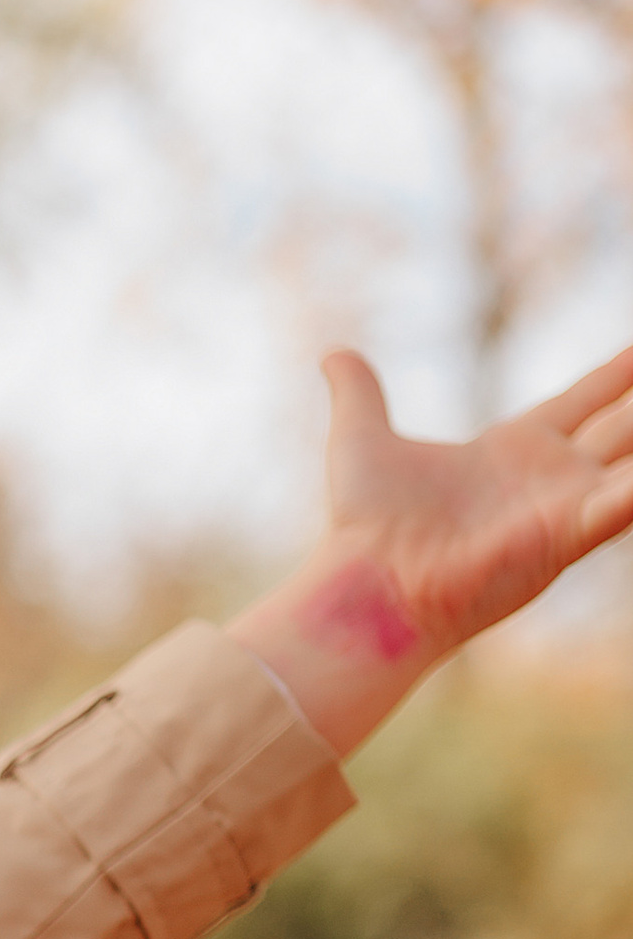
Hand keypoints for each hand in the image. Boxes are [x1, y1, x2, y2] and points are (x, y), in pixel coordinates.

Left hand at [232, 341, 632, 756]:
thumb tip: (335, 355)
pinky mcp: (567, 535)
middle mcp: (549, 479)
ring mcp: (564, 509)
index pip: (585, 400)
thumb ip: (360, 394)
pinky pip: (626, 502)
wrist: (366, 584)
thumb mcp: (362, 439)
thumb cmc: (363, 527)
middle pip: (626, 429)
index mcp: (514, 449)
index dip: (618, 375)